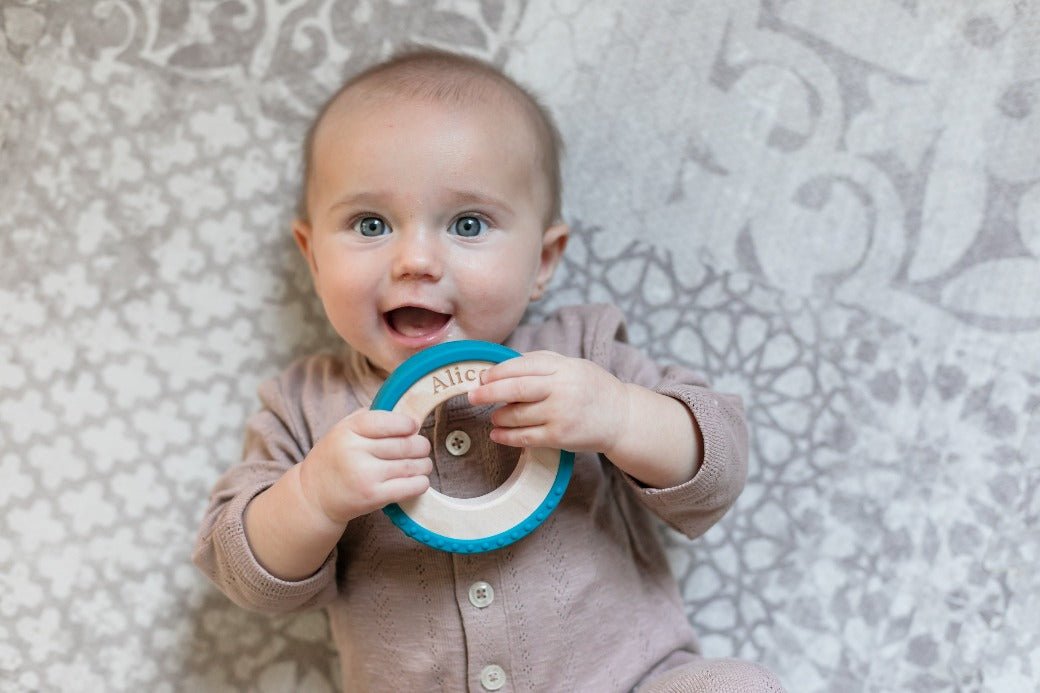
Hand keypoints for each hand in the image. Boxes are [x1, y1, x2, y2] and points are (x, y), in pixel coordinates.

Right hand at [297, 409, 432, 525]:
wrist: (314, 497)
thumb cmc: (335, 459)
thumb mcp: (342, 430)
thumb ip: (368, 418)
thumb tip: (403, 414)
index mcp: (348, 431)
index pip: (385, 421)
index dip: (406, 423)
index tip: (413, 426)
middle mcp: (355, 452)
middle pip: (405, 444)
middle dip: (421, 445)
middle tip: (422, 447)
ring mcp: (364, 475)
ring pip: (411, 466)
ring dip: (424, 464)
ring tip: (422, 464)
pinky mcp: (373, 497)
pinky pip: (410, 487)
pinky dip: (421, 483)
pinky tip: (419, 480)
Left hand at [467, 350, 630, 455]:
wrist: (621, 416)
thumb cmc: (591, 388)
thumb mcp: (571, 365)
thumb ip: (540, 362)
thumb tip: (502, 365)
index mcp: (563, 366)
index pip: (521, 366)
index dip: (497, 372)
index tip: (482, 377)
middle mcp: (561, 389)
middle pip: (515, 389)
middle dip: (488, 393)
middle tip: (472, 396)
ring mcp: (560, 414)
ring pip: (516, 415)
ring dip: (498, 417)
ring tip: (494, 417)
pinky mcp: (560, 437)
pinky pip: (525, 437)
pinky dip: (506, 437)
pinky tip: (497, 434)